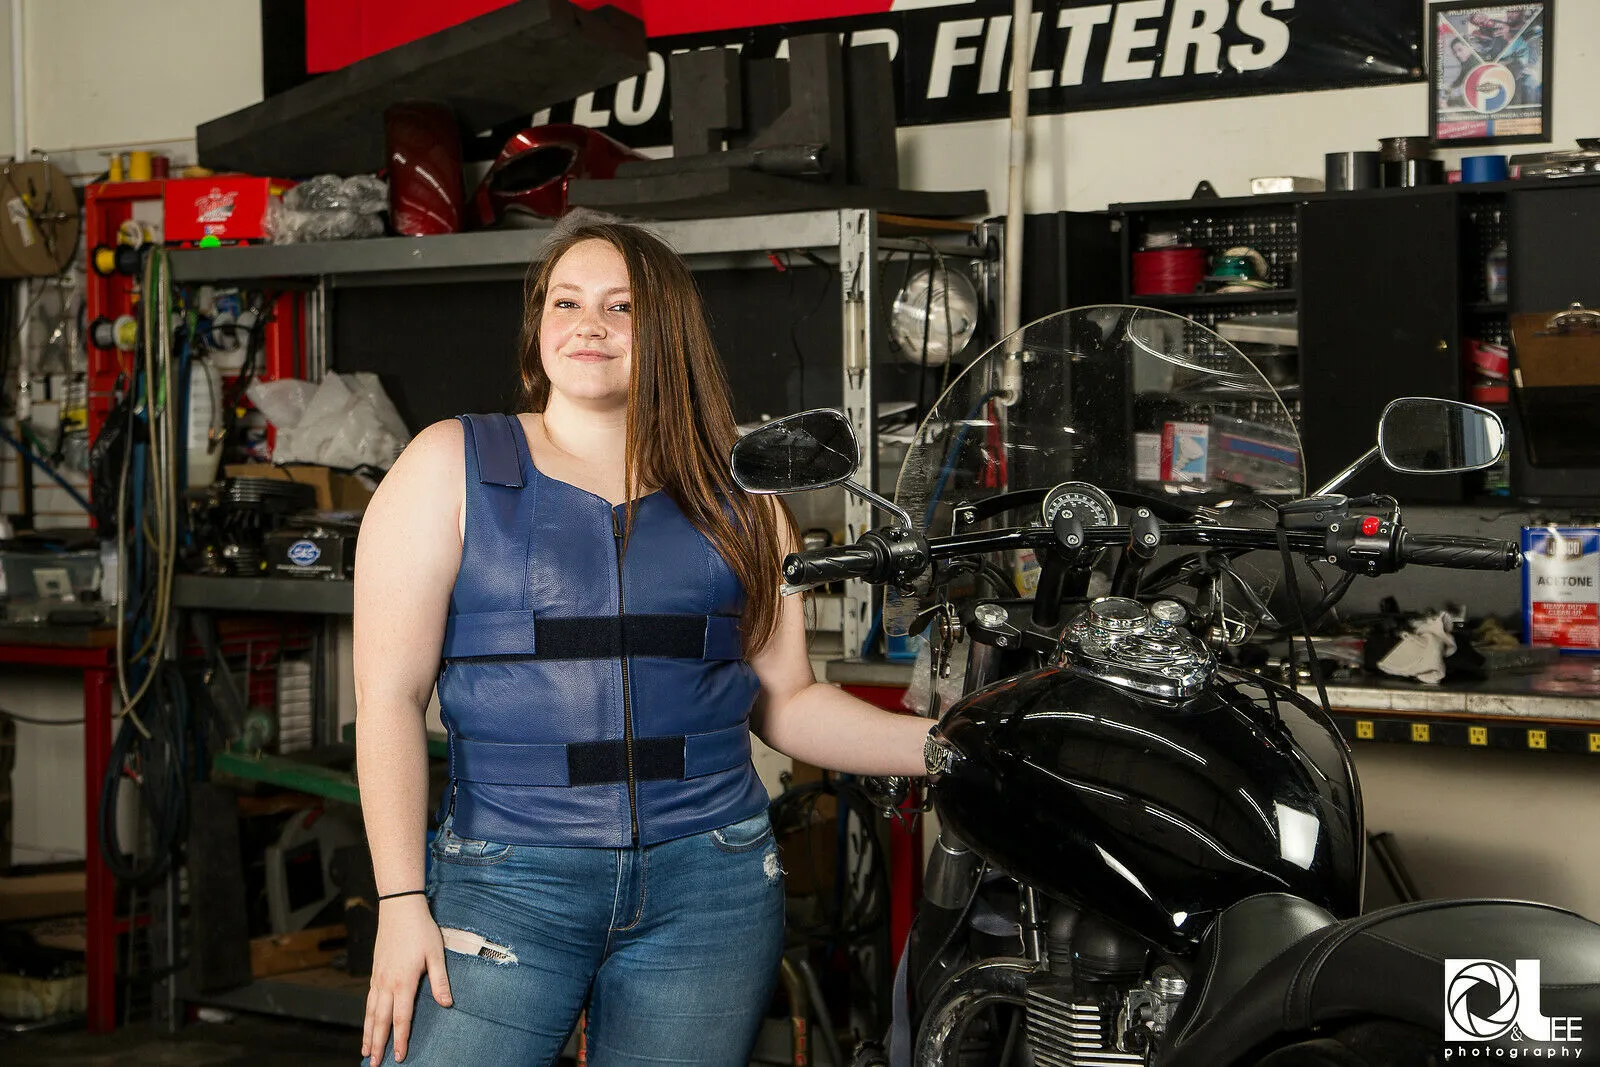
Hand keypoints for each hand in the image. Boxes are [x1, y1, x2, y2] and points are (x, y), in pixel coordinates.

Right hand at [363, 896, 451, 1062]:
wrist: (399, 908)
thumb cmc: (421, 930)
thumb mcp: (436, 953)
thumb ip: (440, 980)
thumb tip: (446, 1003)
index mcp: (404, 981)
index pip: (401, 1018)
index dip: (400, 1039)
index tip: (398, 1056)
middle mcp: (387, 983)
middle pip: (381, 1020)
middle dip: (377, 1044)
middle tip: (373, 1064)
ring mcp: (378, 978)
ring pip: (370, 1012)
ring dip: (368, 1033)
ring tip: (365, 1051)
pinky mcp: (375, 971)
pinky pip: (369, 1000)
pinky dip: (367, 1016)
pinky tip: (368, 1022)